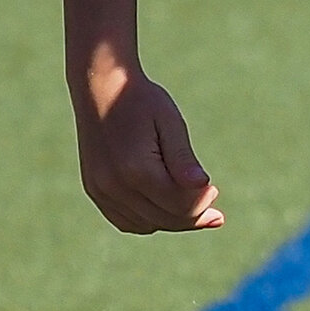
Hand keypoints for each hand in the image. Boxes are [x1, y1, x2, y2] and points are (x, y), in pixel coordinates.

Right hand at [76, 64, 222, 233]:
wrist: (100, 86)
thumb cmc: (141, 100)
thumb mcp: (170, 122)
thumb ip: (183, 159)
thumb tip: (204, 188)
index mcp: (136, 170)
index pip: (179, 205)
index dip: (202, 203)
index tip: (215, 190)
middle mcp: (115, 186)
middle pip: (164, 219)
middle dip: (191, 215)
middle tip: (212, 205)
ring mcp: (101, 191)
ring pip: (145, 224)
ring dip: (171, 220)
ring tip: (192, 207)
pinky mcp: (95, 190)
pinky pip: (126, 220)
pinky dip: (148, 219)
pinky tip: (164, 209)